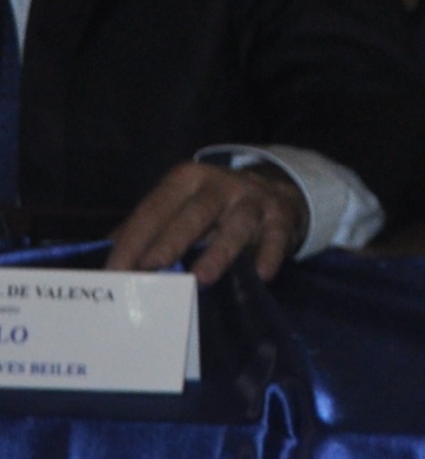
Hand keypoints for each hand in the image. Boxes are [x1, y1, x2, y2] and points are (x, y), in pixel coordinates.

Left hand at [108, 161, 312, 282]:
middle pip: (195, 212)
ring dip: (220, 251)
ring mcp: (253, 200)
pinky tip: (260, 274)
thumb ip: (146, 227)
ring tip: (203, 278)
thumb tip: (109, 258)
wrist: (272, 191)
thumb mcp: (178, 206)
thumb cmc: (210, 207)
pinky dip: (268, 254)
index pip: (155, 210)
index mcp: (186, 180)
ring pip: (237, 224)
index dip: (134, 241)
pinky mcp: (281, 216)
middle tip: (151, 267)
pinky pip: (276, 236)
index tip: (116, 271)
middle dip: (172, 240)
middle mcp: (221, 185)